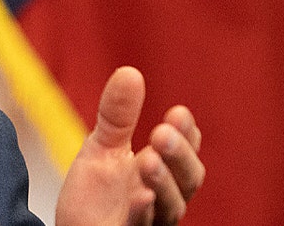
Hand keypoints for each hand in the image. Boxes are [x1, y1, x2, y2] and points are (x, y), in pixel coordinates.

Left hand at [56, 67, 203, 224]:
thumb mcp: (103, 148)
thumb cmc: (96, 196)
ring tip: (149, 160)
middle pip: (187, 180)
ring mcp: (149, 221)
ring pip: (170, 206)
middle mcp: (163, 199)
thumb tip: (130, 72)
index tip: (178, 112)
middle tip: (162, 132)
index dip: (186, 134)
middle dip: (179, 155)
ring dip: (163, 182)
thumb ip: (117, 116)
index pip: (185, 152)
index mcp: (161, 173)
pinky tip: (139, 197)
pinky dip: (142, 213)